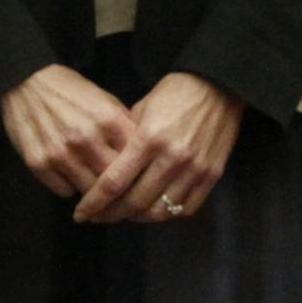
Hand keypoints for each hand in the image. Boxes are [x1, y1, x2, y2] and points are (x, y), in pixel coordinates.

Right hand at [0, 64, 134, 198]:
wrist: (26, 81)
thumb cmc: (70, 90)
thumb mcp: (104, 99)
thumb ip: (123, 125)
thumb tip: (140, 153)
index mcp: (108, 119)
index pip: (134, 158)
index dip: (137, 170)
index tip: (136, 177)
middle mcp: (86, 138)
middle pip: (113, 180)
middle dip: (117, 188)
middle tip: (118, 191)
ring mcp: (61, 153)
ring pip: (89, 191)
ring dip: (94, 192)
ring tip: (95, 187)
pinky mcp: (38, 164)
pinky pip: (64, 191)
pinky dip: (70, 187)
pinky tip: (71, 177)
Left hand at [72, 72, 243, 225]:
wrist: (220, 85)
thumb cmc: (176, 91)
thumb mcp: (144, 106)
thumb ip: (126, 137)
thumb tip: (108, 164)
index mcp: (148, 138)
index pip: (114, 182)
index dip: (94, 203)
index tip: (81, 214)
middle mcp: (171, 158)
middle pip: (134, 202)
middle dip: (112, 214)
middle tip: (100, 216)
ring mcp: (194, 169)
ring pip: (159, 211)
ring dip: (139, 217)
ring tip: (127, 214)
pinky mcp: (212, 175)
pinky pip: (186, 208)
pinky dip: (168, 214)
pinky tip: (157, 208)